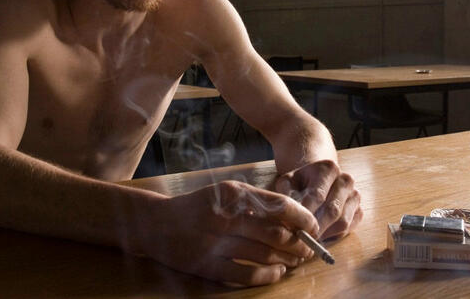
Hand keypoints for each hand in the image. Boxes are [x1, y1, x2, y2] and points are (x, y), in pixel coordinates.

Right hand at [143, 180, 318, 285]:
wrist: (155, 222)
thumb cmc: (198, 207)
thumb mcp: (226, 194)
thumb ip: (256, 203)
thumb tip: (293, 219)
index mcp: (233, 193)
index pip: (278, 205)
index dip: (302, 218)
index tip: (314, 227)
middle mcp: (225, 216)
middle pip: (276, 233)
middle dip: (298, 243)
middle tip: (308, 249)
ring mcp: (216, 242)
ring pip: (265, 254)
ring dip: (286, 260)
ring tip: (295, 261)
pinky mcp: (207, 265)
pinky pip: (246, 274)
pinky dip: (267, 276)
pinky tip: (276, 273)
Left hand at [274, 160, 361, 239]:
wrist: (314, 181)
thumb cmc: (299, 183)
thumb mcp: (288, 183)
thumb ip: (288, 198)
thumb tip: (292, 219)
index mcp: (328, 168)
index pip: (317, 196)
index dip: (306, 214)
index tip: (294, 228)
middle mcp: (345, 180)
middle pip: (332, 210)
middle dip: (316, 228)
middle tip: (302, 239)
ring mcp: (355, 195)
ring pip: (342, 222)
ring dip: (325, 234)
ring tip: (309, 238)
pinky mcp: (359, 211)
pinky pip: (348, 229)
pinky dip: (334, 236)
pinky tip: (320, 235)